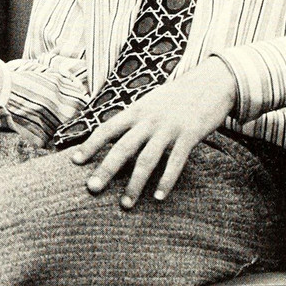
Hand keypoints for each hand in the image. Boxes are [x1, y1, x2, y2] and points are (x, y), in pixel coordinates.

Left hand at [70, 56, 236, 208]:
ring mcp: (169, 127)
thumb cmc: (177, 96)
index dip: (90, 145)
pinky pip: (176, 161)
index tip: (75, 161)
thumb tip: (114, 136)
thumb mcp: (150, 102)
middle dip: (106, 169)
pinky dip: (166, 180)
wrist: (211, 82)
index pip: (107, 128)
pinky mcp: (190, 134)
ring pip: (147, 159)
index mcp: (136, 110)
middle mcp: (149, 119)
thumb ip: (134, 119)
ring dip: (135, 184)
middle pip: (122, 147)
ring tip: (126, 203)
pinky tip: (159, 197)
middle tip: (92, 188)